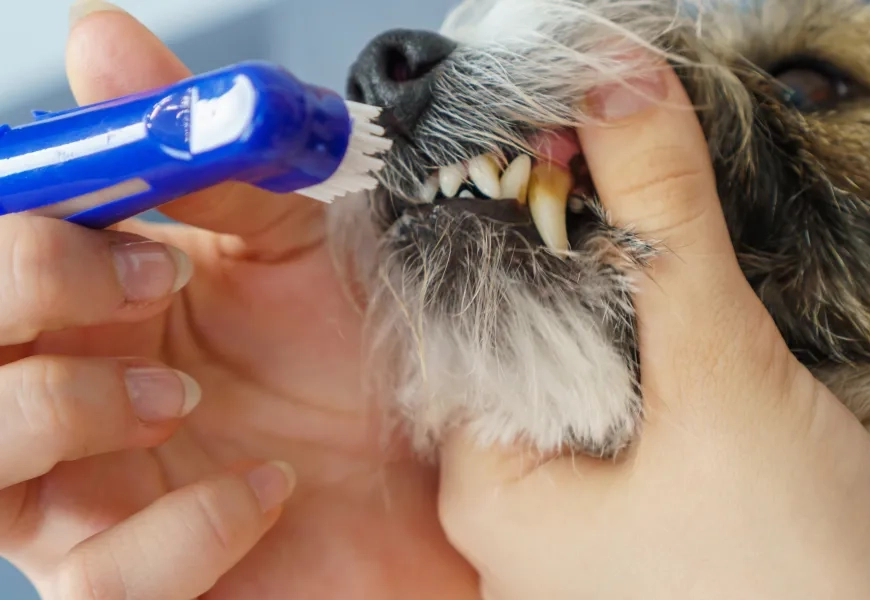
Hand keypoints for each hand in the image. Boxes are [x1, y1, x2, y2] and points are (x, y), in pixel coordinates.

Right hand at [0, 3, 478, 597]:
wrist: (435, 475)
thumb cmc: (359, 362)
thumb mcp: (296, 246)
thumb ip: (206, 159)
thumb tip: (99, 38)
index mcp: (85, 305)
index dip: (20, 214)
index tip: (108, 196)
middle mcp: (60, 400)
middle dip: (21, 288)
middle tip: (150, 276)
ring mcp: (88, 506)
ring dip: (62, 409)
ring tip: (181, 393)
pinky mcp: (139, 588)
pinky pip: (97, 584)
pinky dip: (182, 531)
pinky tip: (267, 492)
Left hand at [438, 60, 869, 598]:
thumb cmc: (798, 587)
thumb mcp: (724, 385)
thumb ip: (663, 231)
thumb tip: (615, 83)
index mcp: (489, 495)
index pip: (471, 321)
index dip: (522, 225)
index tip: (577, 157)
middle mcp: (514, 526)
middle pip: (530, 352)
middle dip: (589, 280)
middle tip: (648, 221)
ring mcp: (577, 543)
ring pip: (585, 390)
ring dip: (633, 328)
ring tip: (686, 300)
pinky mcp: (638, 542)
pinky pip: (625, 433)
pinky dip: (657, 381)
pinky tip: (704, 368)